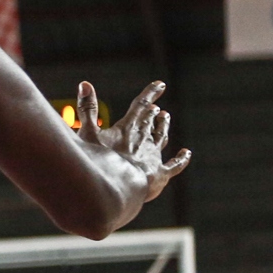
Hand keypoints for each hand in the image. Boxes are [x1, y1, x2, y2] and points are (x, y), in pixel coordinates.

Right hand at [76, 80, 190, 200]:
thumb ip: (87, 109)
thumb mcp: (87, 133)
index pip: (141, 105)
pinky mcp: (161, 173)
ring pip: (161, 137)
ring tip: (166, 118)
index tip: (160, 84)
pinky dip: (181, 158)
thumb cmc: (100, 161)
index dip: (150, 93)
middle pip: (150, 122)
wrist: (118, 188)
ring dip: (163, 127)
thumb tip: (85, 84)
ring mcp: (154, 156)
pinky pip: (175, 164)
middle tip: (156, 108)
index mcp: (128, 128)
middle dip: (152, 113)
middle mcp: (144, 139)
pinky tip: (186, 153)